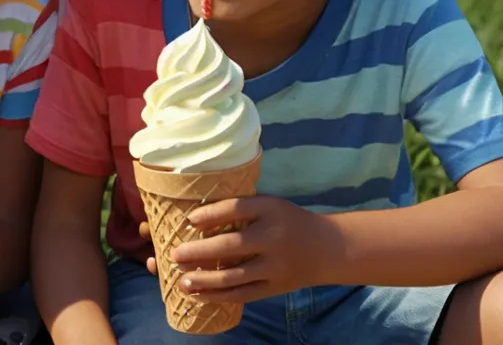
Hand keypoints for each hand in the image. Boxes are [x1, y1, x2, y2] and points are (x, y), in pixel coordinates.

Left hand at [145, 196, 336, 302]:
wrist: (328, 248)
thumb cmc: (287, 222)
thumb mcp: (270, 205)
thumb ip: (240, 209)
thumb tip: (194, 218)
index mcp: (272, 209)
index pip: (237, 208)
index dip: (211, 214)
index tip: (189, 220)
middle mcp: (274, 237)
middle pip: (232, 245)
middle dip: (199, 252)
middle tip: (174, 255)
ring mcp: (275, 266)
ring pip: (234, 276)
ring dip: (204, 280)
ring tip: (181, 280)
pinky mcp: (274, 288)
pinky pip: (241, 295)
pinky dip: (217, 296)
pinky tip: (197, 294)